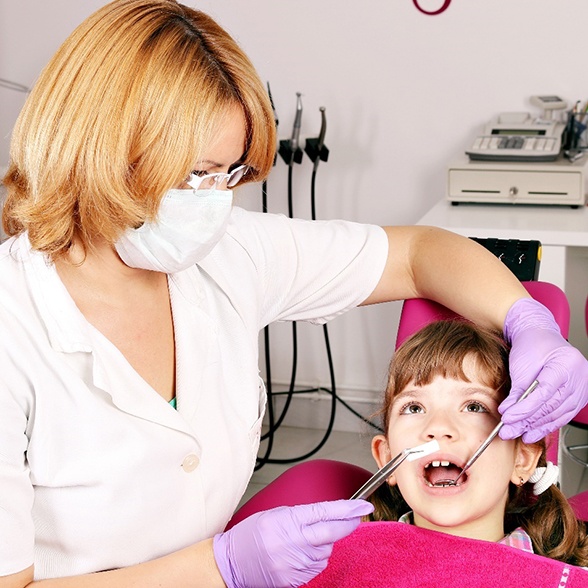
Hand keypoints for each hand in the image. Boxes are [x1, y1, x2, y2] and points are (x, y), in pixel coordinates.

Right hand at [213, 499, 372, 587]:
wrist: (232, 564)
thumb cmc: (251, 536)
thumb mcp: (275, 514)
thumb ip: (302, 515)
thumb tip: (329, 516)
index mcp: (287, 521)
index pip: (325, 512)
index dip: (347, 508)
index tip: (363, 505)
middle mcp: (293, 543)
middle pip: (332, 533)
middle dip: (349, 523)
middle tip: (357, 516)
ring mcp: (295, 564)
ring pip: (326, 551)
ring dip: (325, 543)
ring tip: (305, 538)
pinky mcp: (295, 580)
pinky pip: (317, 566)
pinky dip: (316, 558)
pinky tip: (302, 553)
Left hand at [499, 297, 587, 442]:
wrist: (541, 336)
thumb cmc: (532, 346)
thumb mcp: (521, 365)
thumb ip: (517, 390)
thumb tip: (508, 413)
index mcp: (566, 364)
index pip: (544, 393)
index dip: (524, 409)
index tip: (507, 418)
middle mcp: (579, 377)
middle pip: (551, 406)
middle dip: (527, 422)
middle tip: (508, 431)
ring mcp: (582, 388)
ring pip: (557, 414)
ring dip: (536, 427)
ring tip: (518, 434)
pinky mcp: (578, 397)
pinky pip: (562, 415)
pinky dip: (546, 424)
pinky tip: (533, 431)